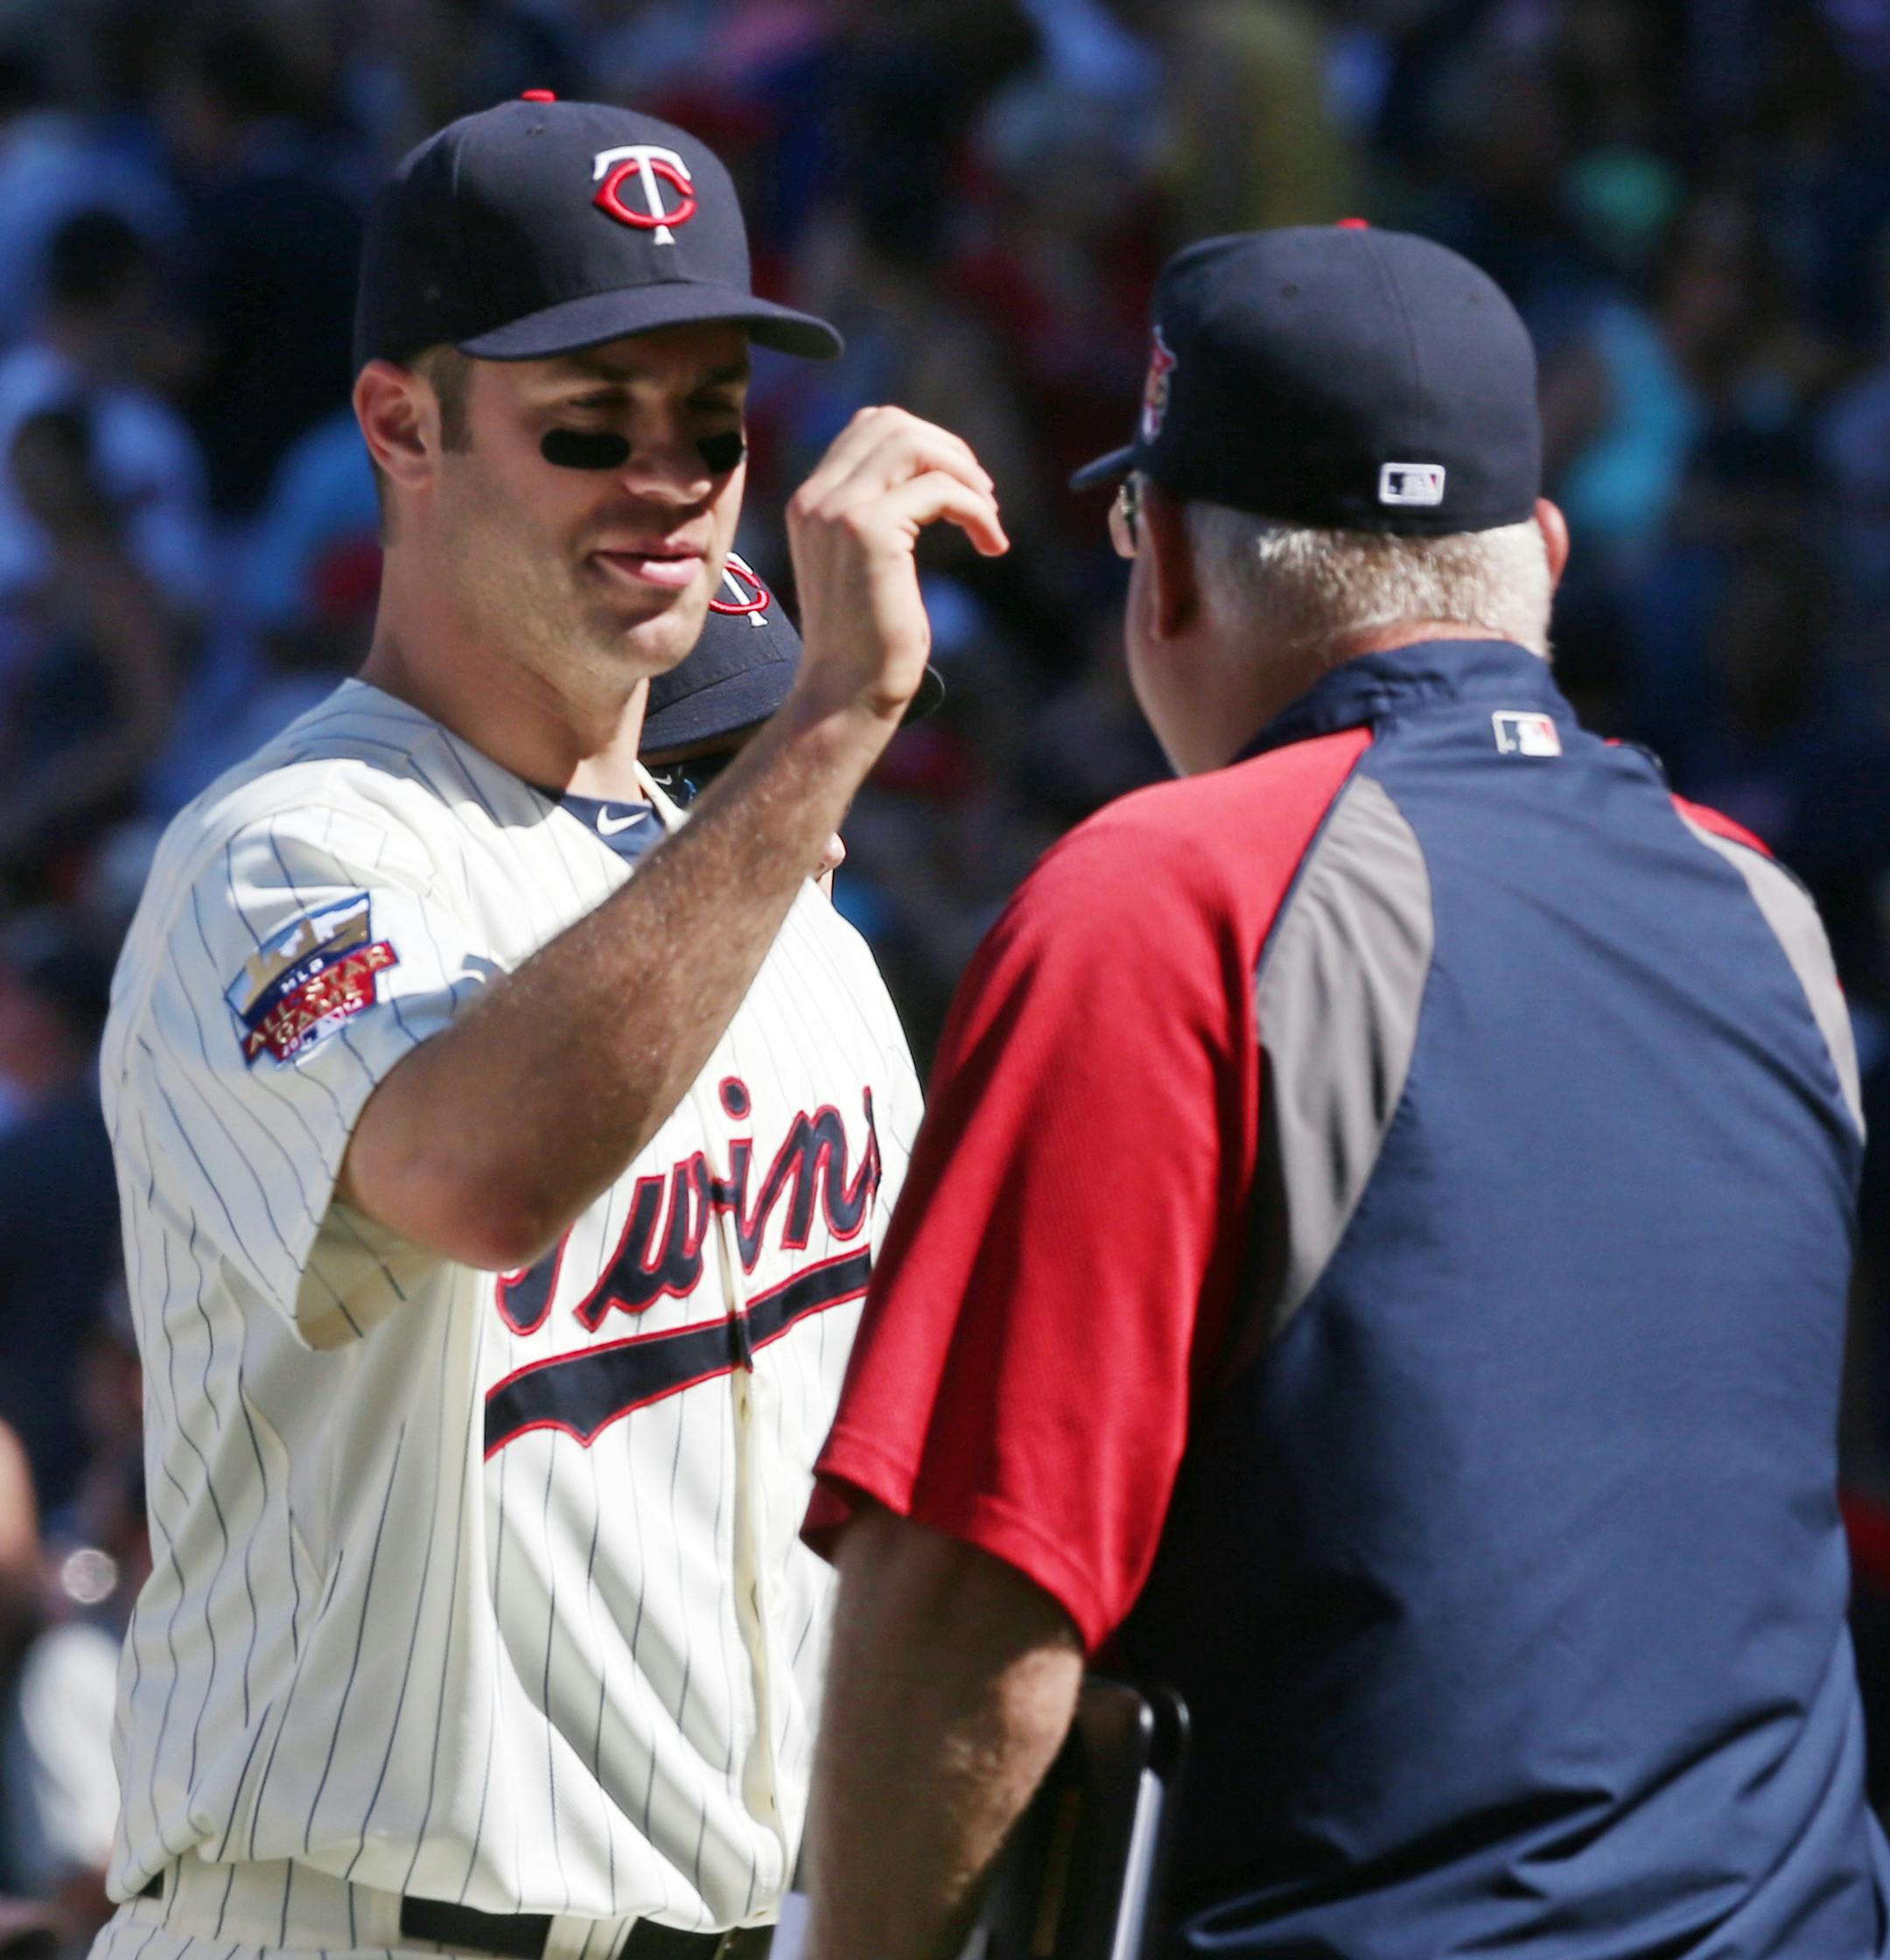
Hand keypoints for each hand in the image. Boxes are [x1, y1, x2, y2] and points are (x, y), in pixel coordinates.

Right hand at [785, 407, 1006, 728]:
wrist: (846, 695)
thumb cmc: (866, 644)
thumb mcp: (867, 565)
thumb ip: (880, 515)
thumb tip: (937, 479)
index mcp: (811, 501)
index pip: (869, 426)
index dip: (927, 443)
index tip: (961, 486)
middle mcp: (816, 498)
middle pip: (892, 423)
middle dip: (950, 451)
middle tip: (984, 497)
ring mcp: (838, 510)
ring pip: (915, 444)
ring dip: (965, 473)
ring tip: (990, 518)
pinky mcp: (869, 532)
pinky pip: (940, 490)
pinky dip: (976, 510)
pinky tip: (991, 544)